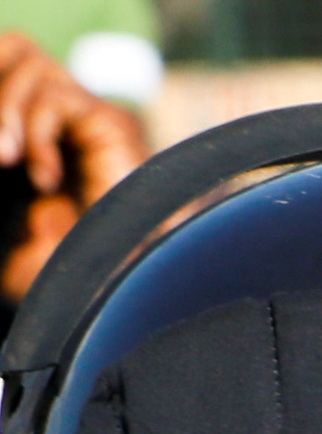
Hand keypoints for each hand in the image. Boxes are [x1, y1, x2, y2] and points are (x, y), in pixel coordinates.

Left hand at [0, 33, 145, 308]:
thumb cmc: (34, 261)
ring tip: (5, 160)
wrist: (88, 296)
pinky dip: (37, 131)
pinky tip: (41, 177)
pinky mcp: (110, 128)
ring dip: (6, 108)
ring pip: (31, 62)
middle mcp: (52, 113)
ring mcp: (82, 118)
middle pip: (13, 48)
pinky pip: (57, 96)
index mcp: (21, 123)